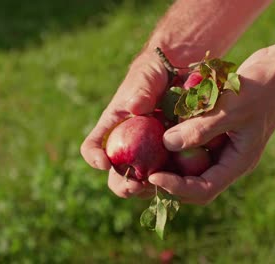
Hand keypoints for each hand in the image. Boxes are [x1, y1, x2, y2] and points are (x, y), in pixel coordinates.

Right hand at [80, 52, 167, 198]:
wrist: (182, 68)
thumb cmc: (155, 69)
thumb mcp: (146, 75)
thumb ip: (141, 90)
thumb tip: (134, 108)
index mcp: (114, 127)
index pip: (93, 147)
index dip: (94, 158)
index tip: (105, 163)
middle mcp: (128, 144)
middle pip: (117, 173)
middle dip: (122, 185)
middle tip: (135, 187)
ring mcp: (150, 152)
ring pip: (142, 179)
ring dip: (147, 188)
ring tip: (157, 187)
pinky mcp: (171, 156)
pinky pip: (168, 173)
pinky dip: (171, 180)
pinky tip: (180, 181)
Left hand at [148, 48, 274, 204]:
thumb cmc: (261, 88)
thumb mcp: (231, 108)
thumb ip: (201, 128)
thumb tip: (167, 144)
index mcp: (237, 162)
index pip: (203, 189)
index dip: (176, 188)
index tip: (152, 177)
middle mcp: (228, 159)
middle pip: (193, 183)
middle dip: (167, 181)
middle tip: (142, 173)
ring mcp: (222, 146)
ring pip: (190, 165)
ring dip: (168, 162)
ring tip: (144, 156)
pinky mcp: (215, 131)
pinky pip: (191, 144)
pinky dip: (175, 141)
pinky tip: (158, 131)